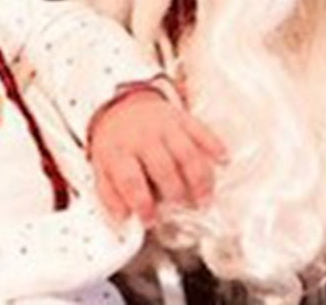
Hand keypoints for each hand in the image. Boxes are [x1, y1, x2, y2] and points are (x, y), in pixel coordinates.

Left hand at [88, 86, 228, 223]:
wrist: (122, 105)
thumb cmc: (116, 143)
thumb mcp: (102, 168)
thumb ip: (110, 195)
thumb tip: (123, 219)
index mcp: (118, 152)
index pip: (130, 180)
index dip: (142, 204)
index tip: (151, 220)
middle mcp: (142, 137)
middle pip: (163, 167)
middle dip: (176, 192)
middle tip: (185, 209)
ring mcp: (164, 126)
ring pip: (186, 152)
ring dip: (199, 178)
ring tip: (204, 199)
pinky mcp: (182, 117)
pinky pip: (201, 131)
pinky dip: (215, 146)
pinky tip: (223, 161)